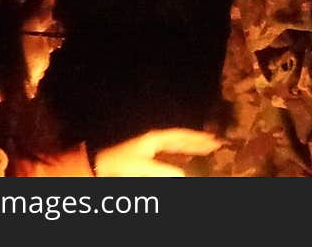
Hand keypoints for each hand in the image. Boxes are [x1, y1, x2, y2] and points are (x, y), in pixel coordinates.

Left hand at [94, 128, 223, 176]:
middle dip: (197, 142)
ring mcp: (149, 149)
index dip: (197, 138)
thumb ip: (164, 171)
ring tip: (204, 151)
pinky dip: (179, 158)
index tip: (213, 140)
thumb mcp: (143, 168)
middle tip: (214, 143)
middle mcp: (153, 141)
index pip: (181, 136)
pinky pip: (167, 156)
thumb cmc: (118, 165)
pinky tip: (185, 163)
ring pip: (174, 147)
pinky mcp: (144, 158)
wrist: (98, 167)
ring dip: (190, 149)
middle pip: (180, 139)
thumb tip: (185, 175)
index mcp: (154, 139)